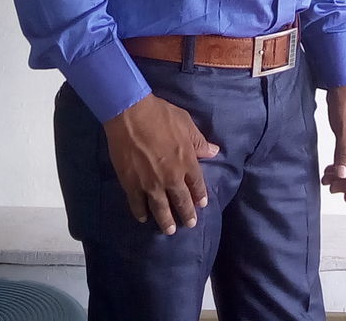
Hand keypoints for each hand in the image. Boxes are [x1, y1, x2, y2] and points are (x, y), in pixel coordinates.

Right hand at [103, 94, 219, 234]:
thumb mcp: (186, 123)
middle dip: (186, 213)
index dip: (200, 195)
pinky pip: (137, 204)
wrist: (131, 115)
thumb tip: (214, 152)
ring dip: (166, 220)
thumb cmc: (161, 115)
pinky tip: (143, 218)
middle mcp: (171, 177)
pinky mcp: (131, 184)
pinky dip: (141, 213)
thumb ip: (199, 141)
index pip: (197, 184)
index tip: (202, 204)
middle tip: (189, 224)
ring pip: (161, 208)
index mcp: (186, 161)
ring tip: (170, 231)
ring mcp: (151, 183)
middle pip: (181, 200)